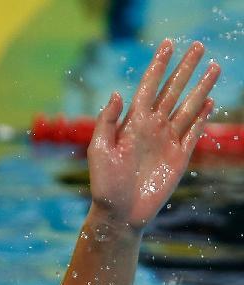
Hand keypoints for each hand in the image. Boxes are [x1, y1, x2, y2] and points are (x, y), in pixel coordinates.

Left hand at [88, 39, 218, 230]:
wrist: (119, 213)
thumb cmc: (104, 184)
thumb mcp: (99, 150)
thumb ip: (107, 121)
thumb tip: (117, 93)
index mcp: (133, 123)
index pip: (149, 87)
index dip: (158, 65)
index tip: (167, 44)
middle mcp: (152, 128)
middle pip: (173, 90)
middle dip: (185, 69)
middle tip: (197, 46)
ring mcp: (166, 141)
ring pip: (188, 107)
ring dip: (201, 88)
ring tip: (213, 66)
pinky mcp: (178, 157)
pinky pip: (193, 132)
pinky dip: (202, 118)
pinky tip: (210, 102)